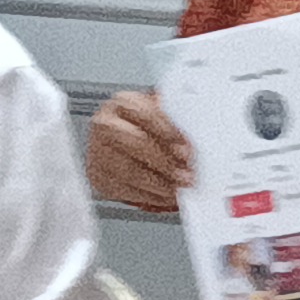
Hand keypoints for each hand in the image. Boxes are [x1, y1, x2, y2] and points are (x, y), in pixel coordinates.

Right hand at [86, 90, 192, 209]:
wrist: (134, 136)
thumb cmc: (156, 125)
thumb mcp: (168, 113)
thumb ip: (181, 119)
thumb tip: (201, 130)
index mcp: (124, 104)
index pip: (147, 115)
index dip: (170, 133)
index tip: (189, 148)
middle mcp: (105, 125)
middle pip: (136, 144)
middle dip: (166, 162)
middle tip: (188, 174)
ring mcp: (98, 152)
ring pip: (129, 171)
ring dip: (160, 183)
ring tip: (181, 187)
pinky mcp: (99, 177)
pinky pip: (124, 190)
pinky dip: (149, 196)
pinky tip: (166, 196)